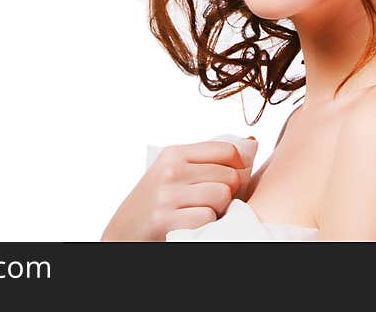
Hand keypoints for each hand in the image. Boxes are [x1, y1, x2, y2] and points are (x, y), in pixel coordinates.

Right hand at [101, 138, 257, 240]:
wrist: (122, 234)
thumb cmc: (156, 203)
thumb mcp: (174, 173)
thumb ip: (208, 159)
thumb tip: (253, 140)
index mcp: (174, 153)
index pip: (227, 149)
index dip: (239, 166)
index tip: (232, 179)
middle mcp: (170, 170)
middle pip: (230, 175)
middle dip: (228, 193)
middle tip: (210, 202)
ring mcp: (167, 196)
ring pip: (222, 196)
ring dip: (217, 211)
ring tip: (200, 213)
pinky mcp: (166, 221)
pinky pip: (208, 219)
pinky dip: (205, 226)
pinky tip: (190, 226)